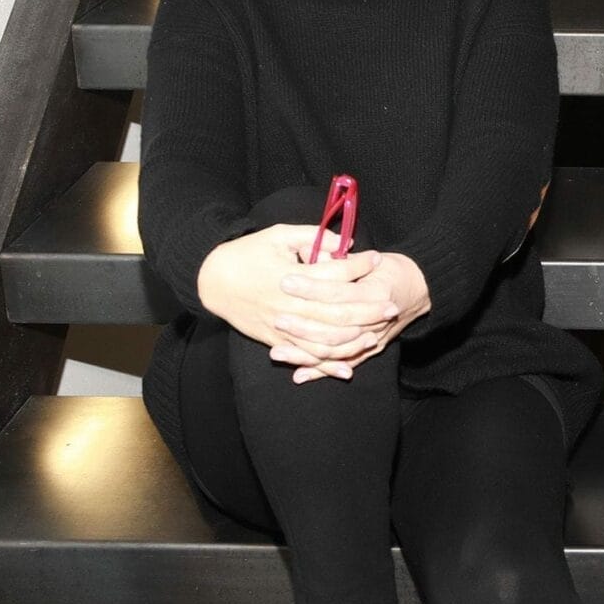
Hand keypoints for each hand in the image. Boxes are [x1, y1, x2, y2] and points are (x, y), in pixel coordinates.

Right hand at [196, 223, 380, 355]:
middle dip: (367, 309)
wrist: (212, 281)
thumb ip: (311, 237)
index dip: (358, 265)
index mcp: (291, 277)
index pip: (334, 274)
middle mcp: (289, 306)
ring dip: (354, 339)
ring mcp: (282, 327)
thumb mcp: (277, 235)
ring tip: (377, 333)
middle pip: (337, 311)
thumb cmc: (246, 253)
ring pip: (325, 340)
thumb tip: (342, 243)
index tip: (376, 258)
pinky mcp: (276, 342)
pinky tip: (349, 368)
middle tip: (390, 304)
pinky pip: (306, 357)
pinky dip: (328, 365)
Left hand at [269, 252, 431, 383]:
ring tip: (276, 351)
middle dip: (303, 324)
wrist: (419, 288)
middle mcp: (377, 319)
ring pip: (336, 351)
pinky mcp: (368, 351)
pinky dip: (321, 372)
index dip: (311, 287)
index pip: (338, 291)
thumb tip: (311, 253)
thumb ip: (340, 257)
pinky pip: (341, 364)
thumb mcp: (370, 257)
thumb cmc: (389, 269)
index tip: (285, 281)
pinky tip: (298, 376)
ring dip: (305, 353)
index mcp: (376, 291)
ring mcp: (373, 338)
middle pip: (335, 325)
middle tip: (277, 319)